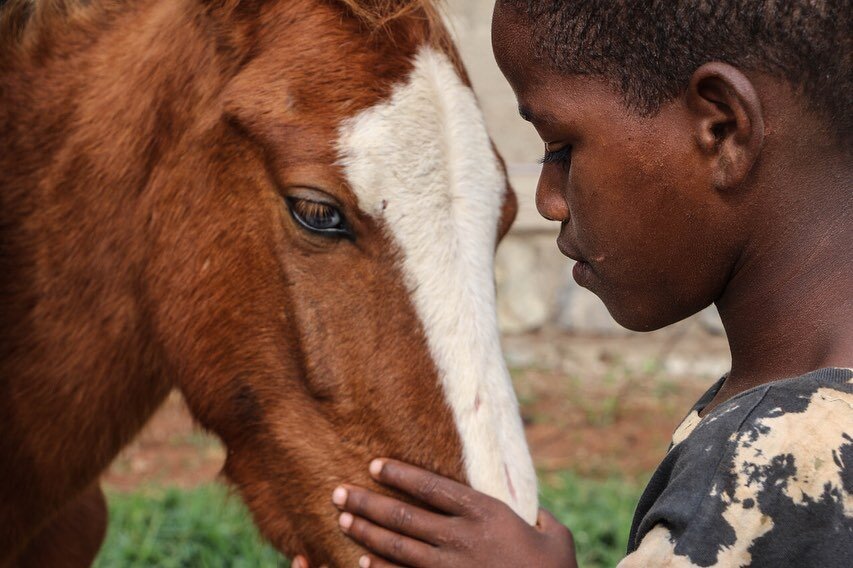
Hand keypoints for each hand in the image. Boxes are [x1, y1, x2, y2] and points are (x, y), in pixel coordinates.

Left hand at [299, 458, 576, 567]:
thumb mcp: (557, 538)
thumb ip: (541, 519)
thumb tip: (536, 512)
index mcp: (487, 514)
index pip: (433, 487)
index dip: (401, 475)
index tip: (375, 465)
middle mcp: (462, 538)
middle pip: (404, 516)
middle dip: (369, 503)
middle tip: (339, 493)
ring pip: (399, 547)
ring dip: (367, 533)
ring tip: (343, 520)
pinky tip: (362, 562)